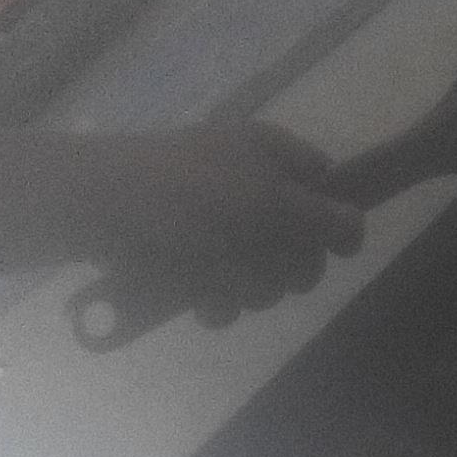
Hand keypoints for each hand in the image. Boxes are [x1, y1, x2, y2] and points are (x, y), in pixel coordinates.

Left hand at [0, 121, 365, 345]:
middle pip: (300, 239)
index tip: (334, 249)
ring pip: (264, 272)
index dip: (334, 218)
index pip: (325, 183)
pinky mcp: (189, 257)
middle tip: (271, 270)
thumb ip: (322, 216)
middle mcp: (248, 185)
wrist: (97, 209)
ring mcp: (217, 224)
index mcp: (269, 154)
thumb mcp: (267, 199)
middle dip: (287, 266)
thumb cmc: (188, 194)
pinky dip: (218, 300)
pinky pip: (225, 290)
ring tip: (224, 285)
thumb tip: (359, 225)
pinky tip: (203, 302)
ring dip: (250, 288)